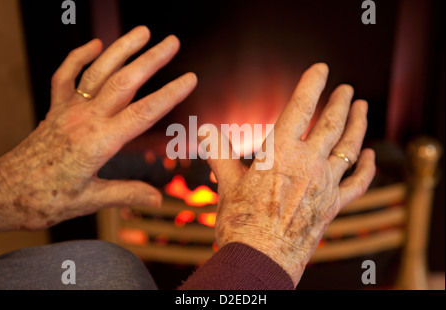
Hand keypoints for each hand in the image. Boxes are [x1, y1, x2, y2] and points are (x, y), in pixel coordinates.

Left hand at [0, 26, 196, 230]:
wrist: (5, 191)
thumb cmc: (45, 199)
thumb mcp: (90, 200)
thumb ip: (127, 194)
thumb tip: (157, 200)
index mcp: (99, 142)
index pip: (144, 112)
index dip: (170, 94)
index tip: (189, 79)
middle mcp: (85, 120)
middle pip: (125, 82)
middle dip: (151, 60)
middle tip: (172, 43)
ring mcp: (68, 110)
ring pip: (98, 71)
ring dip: (122, 49)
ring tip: (142, 32)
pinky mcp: (55, 109)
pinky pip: (65, 75)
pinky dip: (79, 57)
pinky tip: (95, 44)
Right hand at [205, 63, 375, 286]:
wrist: (259, 259)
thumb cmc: (241, 222)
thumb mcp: (227, 183)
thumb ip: (220, 153)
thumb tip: (205, 131)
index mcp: (281, 153)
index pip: (300, 108)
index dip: (312, 84)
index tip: (321, 69)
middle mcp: (309, 164)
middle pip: (332, 125)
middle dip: (341, 102)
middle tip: (347, 88)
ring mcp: (325, 185)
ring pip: (350, 148)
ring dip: (358, 125)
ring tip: (363, 108)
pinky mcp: (333, 206)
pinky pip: (358, 183)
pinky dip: (367, 168)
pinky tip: (371, 156)